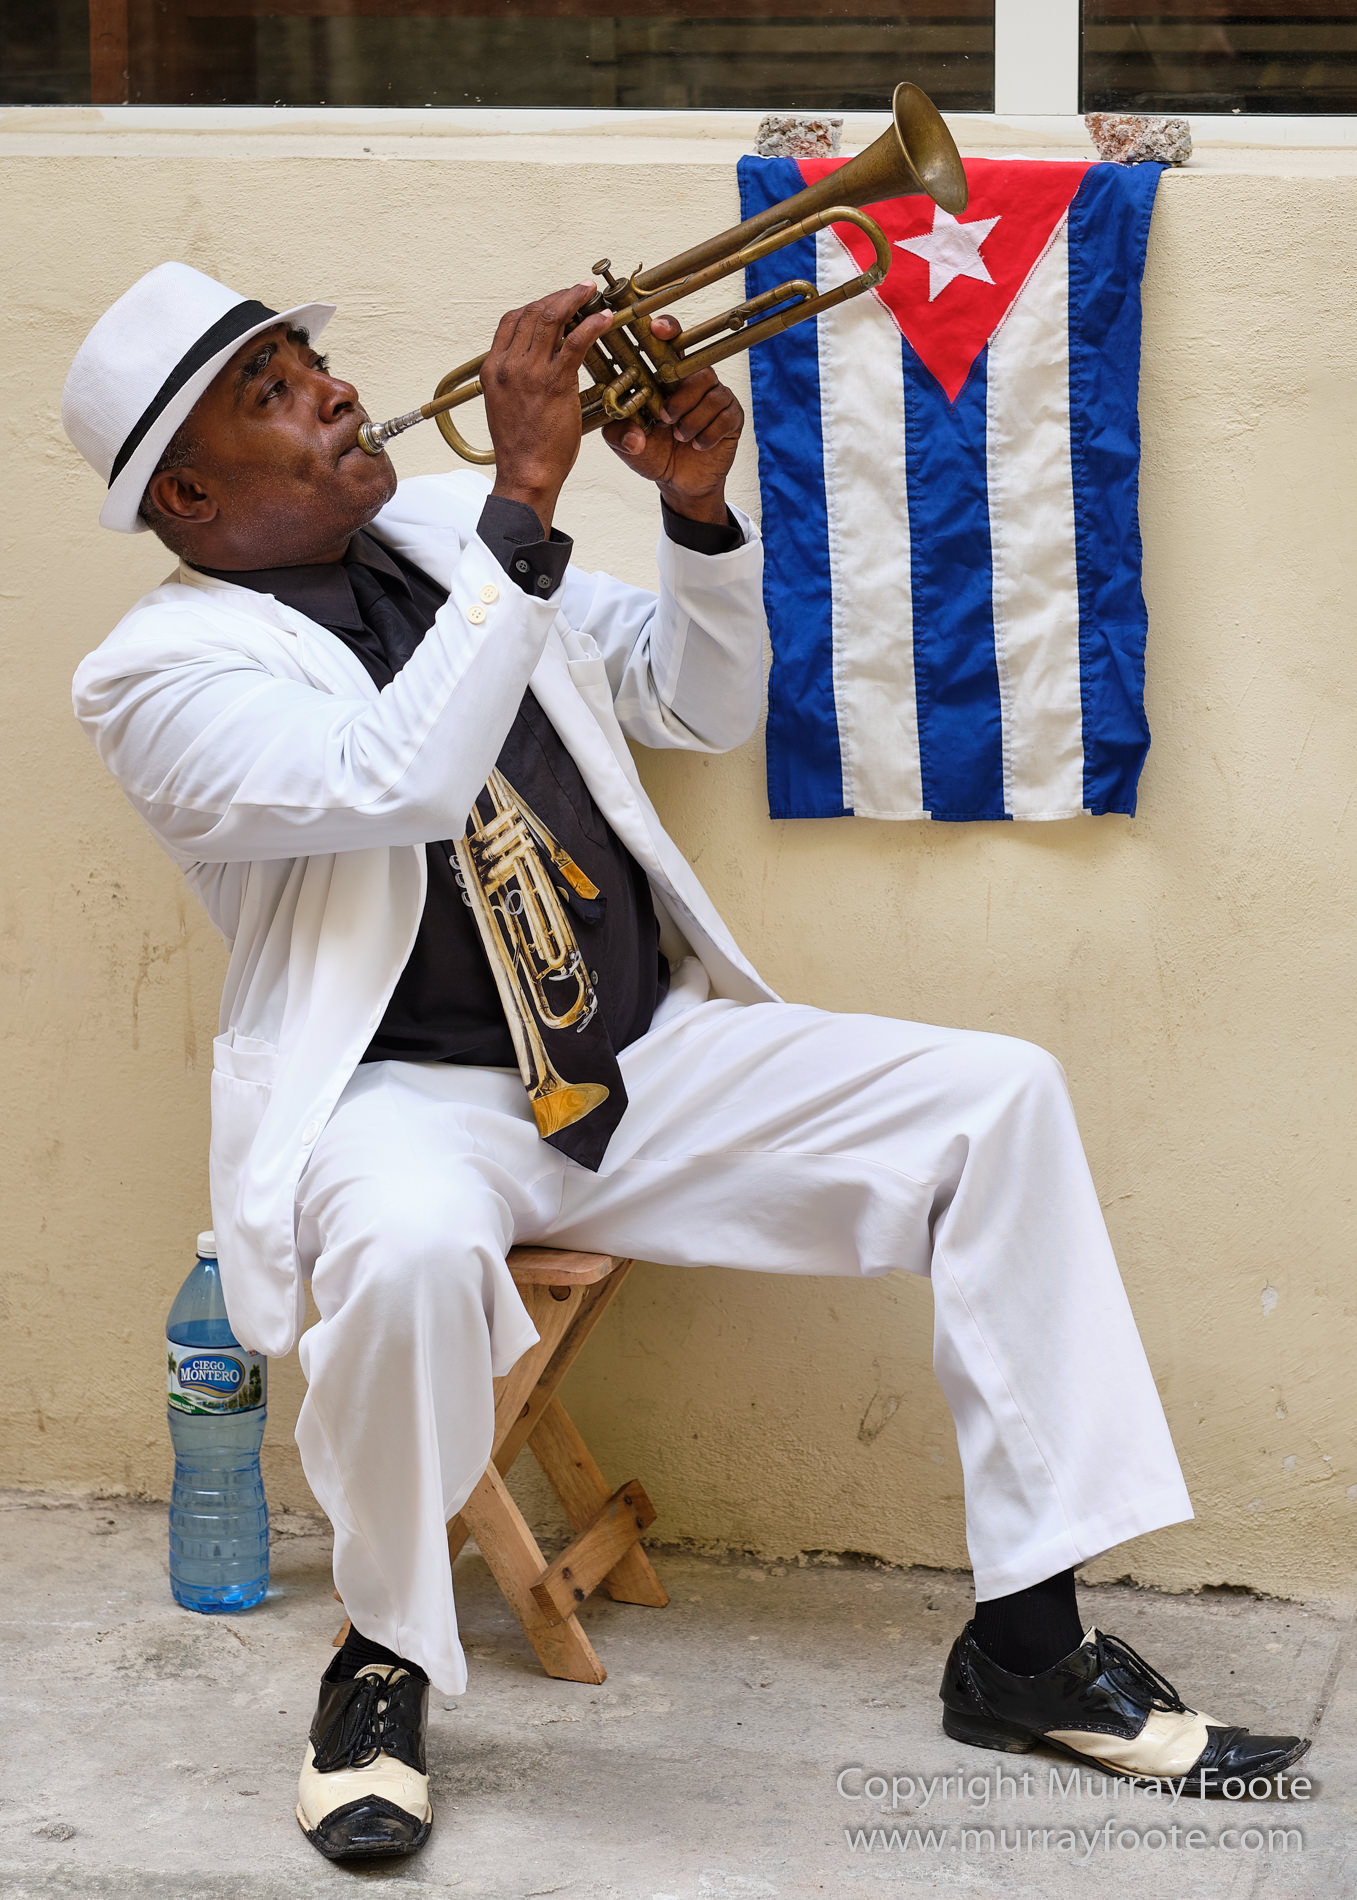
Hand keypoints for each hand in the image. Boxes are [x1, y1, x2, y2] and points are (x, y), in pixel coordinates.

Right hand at [482, 284, 612, 533]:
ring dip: (574, 299)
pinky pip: (575, 343)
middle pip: (531, 313)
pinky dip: (592, 325)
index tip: (556, 302)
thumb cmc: (521, 448)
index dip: (535, 305)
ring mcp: (529, 373)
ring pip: (550, 319)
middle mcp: (507, 365)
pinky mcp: (554, 384)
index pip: (511, 321)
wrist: (525, 473)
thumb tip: (535, 368)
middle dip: (558, 297)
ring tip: (591, 293)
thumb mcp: (506, 406)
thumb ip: (517, 381)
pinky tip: (605, 319)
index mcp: (492, 369)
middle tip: (580, 291)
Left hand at [602, 314, 743, 525]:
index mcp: (667, 378)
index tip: (658, 329)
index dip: (668, 329)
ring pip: (712, 393)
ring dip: (692, 419)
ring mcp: (715, 397)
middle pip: (698, 368)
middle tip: (665, 417)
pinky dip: (708, 434)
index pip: (671, 343)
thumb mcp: (625, 445)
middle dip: (682, 395)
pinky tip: (697, 445)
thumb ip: (618, 434)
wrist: (679, 482)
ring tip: (680, 436)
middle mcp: (693, 382)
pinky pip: (725, 416)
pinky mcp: (732, 416)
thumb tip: (633, 436)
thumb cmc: (653, 454)